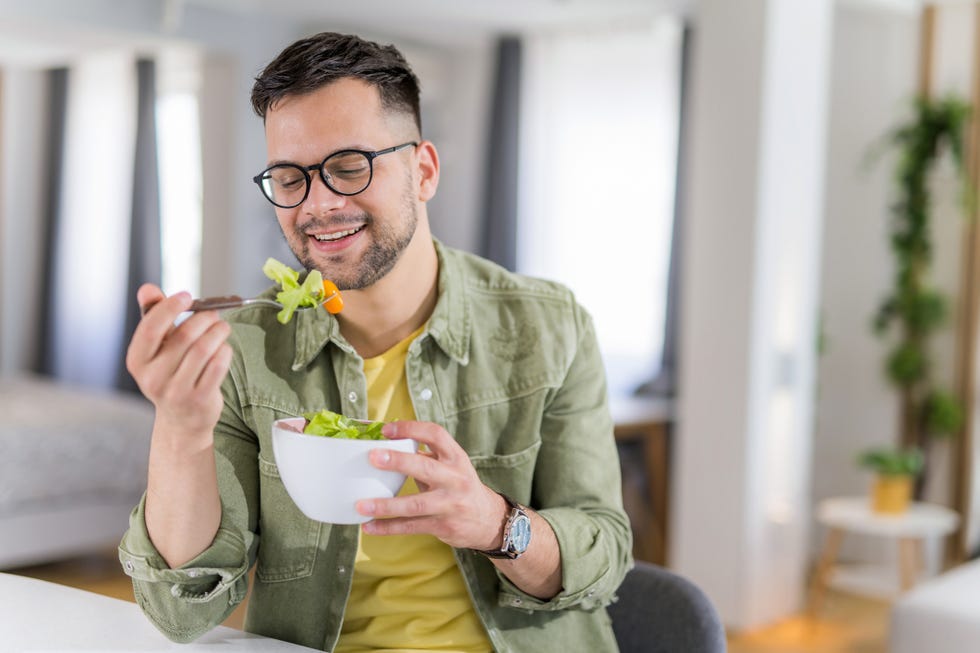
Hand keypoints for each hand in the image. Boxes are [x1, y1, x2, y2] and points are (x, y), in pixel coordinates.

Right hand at [126, 284, 232, 438]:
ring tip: (222, 327)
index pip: (151, 328)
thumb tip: (147, 289)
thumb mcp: (157, 347)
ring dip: (218, 332)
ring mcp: (176, 391)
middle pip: (184, 337)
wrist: (181, 419)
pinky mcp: (199, 400)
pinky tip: (224, 348)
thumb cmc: (169, 372)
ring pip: (203, 349)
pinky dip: (224, 351)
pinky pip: (217, 366)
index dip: (169, 308)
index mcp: (137, 361)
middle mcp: (152, 378)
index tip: (186, 296)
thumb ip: (152, 316)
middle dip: (204, 318)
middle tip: (214, 313)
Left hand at [356, 420, 506, 549]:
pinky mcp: (442, 526)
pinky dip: (388, 527)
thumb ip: (425, 457)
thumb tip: (386, 445)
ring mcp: (449, 504)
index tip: (387, 429)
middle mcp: (455, 479)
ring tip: (361, 505)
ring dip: (386, 505)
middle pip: (426, 468)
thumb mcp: (451, 466)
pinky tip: (369, 526)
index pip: (436, 435)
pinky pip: (411, 527)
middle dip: (399, 462)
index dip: (412, 429)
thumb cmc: (459, 486)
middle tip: (373, 457)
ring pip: (415, 505)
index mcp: (455, 458)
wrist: (489, 519)